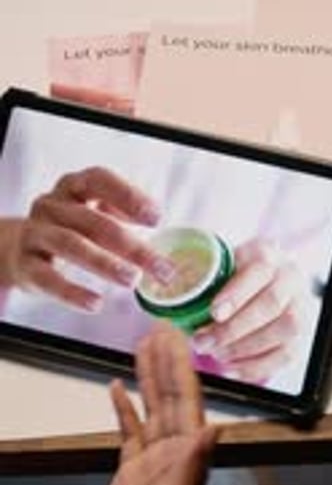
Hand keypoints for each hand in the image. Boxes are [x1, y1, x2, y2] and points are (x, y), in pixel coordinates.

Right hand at [6, 166, 172, 310]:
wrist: (18, 247)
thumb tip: (154, 222)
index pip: (100, 180)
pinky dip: (72, 293)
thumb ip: (120, 215)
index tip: (156, 218)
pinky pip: (48, 278)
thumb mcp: (92, 212)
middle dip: (130, 245)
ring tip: (132, 280)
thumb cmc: (69, 228)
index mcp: (73, 186)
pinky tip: (96, 303)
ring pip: (71, 245)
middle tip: (159, 267)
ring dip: (105, 263)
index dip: (128, 196)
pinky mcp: (25, 265)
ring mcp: (35, 233)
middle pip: (93, 221)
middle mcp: (52, 205)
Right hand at [88, 323, 217, 484]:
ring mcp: (154, 457)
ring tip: (142, 346)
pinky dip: (123, 407)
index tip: (176, 341)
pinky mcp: (131, 468)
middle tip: (161, 328)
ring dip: (148, 375)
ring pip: (152, 406)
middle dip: (166, 361)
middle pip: (171, 395)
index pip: (188, 400)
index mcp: (188, 454)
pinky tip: (118, 386)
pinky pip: (129, 429)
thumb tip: (215, 428)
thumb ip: (195, 465)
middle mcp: (175, 450)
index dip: (182, 367)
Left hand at [192, 239, 302, 382]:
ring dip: (244, 348)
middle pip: (271, 305)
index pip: (258, 270)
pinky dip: (255, 366)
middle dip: (234, 328)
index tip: (213, 312)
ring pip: (283, 332)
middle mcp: (290, 278)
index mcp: (268, 254)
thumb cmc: (232, 275)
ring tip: (216, 353)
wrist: (263, 282)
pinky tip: (231, 368)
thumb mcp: (219, 264)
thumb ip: (202, 273)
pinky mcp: (300, 335)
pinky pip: (285, 355)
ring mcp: (300, 307)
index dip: (237, 294)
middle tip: (203, 341)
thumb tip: (168, 287)